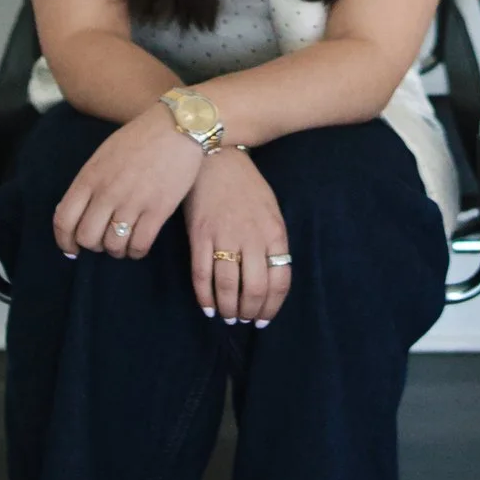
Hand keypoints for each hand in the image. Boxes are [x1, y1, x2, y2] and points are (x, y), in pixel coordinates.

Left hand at [53, 106, 204, 259]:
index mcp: (90, 177)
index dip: (64, 241)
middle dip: (93, 246)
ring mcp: (133, 203)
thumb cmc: (139, 138)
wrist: (177, 127)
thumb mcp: (103, 155)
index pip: (63, 219)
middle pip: (87, 238)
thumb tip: (76, 212)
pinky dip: (136, 252)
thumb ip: (88, 182)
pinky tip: (139, 246)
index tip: (71, 249)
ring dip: (116, 250)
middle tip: (102, 241)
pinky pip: (139, 245)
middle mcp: (107, 193)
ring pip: (113, 245)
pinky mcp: (158, 211)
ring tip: (122, 244)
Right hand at [189, 147, 291, 328]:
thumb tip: (270, 276)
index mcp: (274, 233)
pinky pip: (202, 274)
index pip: (279, 281)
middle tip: (244, 320)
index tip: (264, 318)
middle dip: (250, 312)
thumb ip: (272, 242)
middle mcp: (252, 239)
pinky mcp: (200, 235)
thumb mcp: (271, 211)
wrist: (217, 158)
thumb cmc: (246, 186)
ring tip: (228, 317)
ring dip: (229, 309)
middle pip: (255, 289)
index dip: (272, 306)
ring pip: (228, 286)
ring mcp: (224, 237)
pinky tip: (208, 308)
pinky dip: (205, 296)